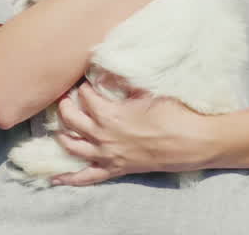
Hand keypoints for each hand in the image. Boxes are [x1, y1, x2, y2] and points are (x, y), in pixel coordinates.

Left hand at [48, 81, 213, 186]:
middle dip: (65, 106)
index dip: (83, 87)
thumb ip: (123, 82)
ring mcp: (107, 155)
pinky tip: (55, 178)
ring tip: (59, 126)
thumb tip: (108, 71)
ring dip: (62, 135)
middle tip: (66, 98)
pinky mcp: (116, 169)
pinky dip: (69, 178)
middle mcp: (102, 136)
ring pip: (72, 146)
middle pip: (71, 119)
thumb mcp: (146, 90)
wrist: (193, 142)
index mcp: (108, 114)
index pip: (84, 96)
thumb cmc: (172, 113)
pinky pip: (87, 177)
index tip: (85, 81)